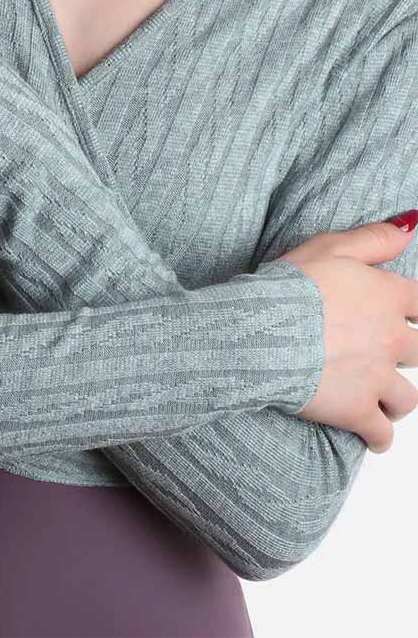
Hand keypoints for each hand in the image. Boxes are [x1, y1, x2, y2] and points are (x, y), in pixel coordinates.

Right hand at [278, 210, 417, 452]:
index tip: (406, 318)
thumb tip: (410, 225)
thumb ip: (374, 238)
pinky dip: (378, 437)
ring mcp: (377, 379)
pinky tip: (372, 436)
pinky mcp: (356, 411)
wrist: (260, 332)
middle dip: (405, 355)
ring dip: (397, 399)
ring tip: (383, 399)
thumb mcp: (330, 247)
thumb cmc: (290, 288)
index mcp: (387, 298)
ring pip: (407, 398)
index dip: (414, 312)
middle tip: (385, 355)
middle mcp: (391, 340)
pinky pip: (381, 434)